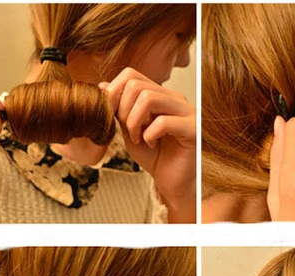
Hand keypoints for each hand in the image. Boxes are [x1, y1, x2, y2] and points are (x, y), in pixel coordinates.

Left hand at [102, 68, 195, 222]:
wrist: (172, 181)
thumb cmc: (154, 156)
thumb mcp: (129, 130)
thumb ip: (118, 110)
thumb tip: (102, 86)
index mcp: (159, 95)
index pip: (131, 75)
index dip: (114, 93)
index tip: (112, 116)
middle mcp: (174, 98)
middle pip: (136, 85)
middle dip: (123, 111)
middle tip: (128, 132)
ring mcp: (186, 111)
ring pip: (148, 98)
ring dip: (134, 122)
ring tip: (137, 138)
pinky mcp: (193, 128)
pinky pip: (163, 122)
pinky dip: (149, 135)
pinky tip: (151, 144)